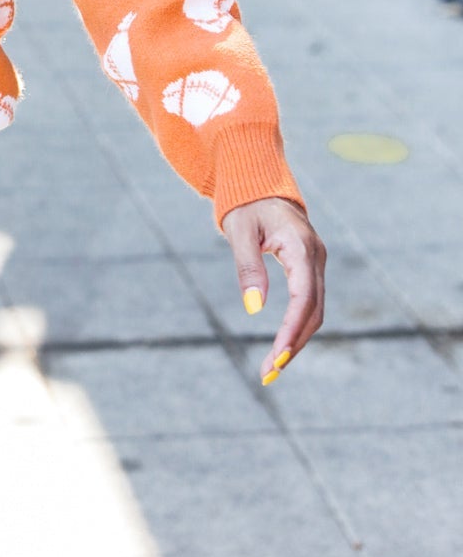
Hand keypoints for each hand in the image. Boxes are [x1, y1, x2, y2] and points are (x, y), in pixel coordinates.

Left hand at [220, 196, 325, 384]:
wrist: (260, 183)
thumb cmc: (246, 205)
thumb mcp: (239, 232)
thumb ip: (248, 268)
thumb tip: (254, 308)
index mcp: (301, 247)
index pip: (303, 297)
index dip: (292, 329)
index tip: (278, 356)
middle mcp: (316, 258)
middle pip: (313, 311)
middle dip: (294, 344)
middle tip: (269, 373)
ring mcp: (317, 263)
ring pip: (314, 311)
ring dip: (297, 341)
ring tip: (273, 368)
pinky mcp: (310, 268)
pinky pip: (309, 303)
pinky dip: (298, 327)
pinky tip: (282, 346)